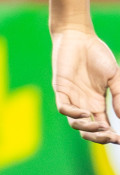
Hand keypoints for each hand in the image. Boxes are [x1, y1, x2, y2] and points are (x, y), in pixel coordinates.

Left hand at [52, 26, 119, 142]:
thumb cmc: (97, 55)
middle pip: (89, 130)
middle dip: (99, 137)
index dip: (111, 136)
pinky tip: (85, 114)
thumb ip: (119, 95)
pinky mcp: (61, 89)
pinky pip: (63, 107)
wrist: (79, 37)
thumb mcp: (114, 77)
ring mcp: (72, 97)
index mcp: (98, 103)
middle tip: (110, 137)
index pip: (104, 126)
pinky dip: (73, 114)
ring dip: (87, 128)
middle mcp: (85, 104)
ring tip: (99, 126)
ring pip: (75, 123)